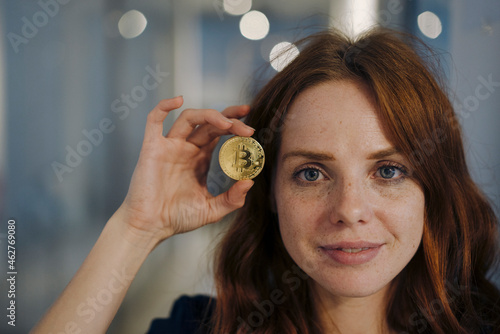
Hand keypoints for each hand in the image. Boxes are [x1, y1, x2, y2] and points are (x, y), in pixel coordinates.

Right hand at [116, 96, 254, 242]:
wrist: (149, 227)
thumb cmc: (176, 218)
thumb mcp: (211, 210)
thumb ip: (232, 199)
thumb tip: (250, 182)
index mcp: (199, 158)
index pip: (219, 132)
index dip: (235, 125)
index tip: (252, 128)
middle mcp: (186, 148)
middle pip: (209, 123)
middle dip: (230, 121)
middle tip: (248, 128)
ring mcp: (169, 146)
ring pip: (189, 118)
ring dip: (209, 115)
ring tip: (228, 123)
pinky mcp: (152, 148)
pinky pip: (154, 120)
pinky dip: (163, 106)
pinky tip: (178, 100)